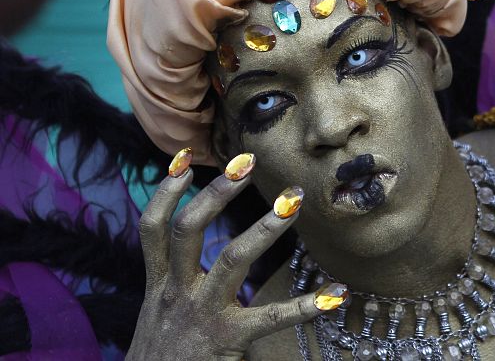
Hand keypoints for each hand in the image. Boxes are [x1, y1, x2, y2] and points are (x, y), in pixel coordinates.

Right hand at [126, 150, 344, 359]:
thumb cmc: (165, 354)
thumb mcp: (160, 314)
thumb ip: (177, 281)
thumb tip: (202, 255)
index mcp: (160, 284)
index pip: (154, 228)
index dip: (165, 191)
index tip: (184, 158)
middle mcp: (176, 292)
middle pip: (188, 229)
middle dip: (216, 192)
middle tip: (248, 162)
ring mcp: (201, 313)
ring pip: (231, 258)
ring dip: (263, 226)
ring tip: (294, 201)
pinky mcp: (226, 339)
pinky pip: (271, 317)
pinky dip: (306, 305)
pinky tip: (336, 294)